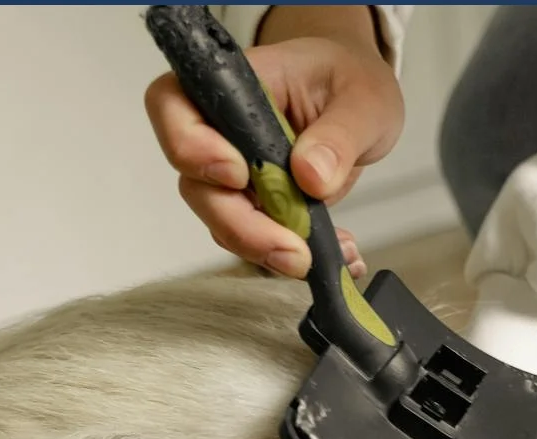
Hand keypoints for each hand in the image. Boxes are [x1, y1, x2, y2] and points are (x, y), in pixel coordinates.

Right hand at [144, 6, 403, 278]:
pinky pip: (256, 238)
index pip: (172, 106)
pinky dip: (290, 254)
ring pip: (221, 221)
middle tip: (292, 252)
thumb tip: (311, 176)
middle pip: (195, 183)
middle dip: (239, 225)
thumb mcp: (364, 100)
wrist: (359, 104)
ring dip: (263, 248)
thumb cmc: (351, 81)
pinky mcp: (253, 206)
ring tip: (316, 259)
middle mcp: (219, 131)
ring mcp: (232, 174)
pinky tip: (335, 254)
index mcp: (234, 85)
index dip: (191, 146)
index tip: (238, 175)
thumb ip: (340, 134)